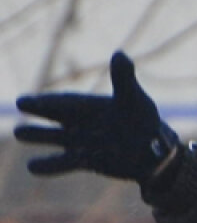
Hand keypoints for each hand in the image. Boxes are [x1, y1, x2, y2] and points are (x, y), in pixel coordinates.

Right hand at [15, 51, 178, 184]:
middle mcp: (82, 122)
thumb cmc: (143, 120)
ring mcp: (82, 142)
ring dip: (39, 137)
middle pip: (56, 116)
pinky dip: (49, 165)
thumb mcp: (134, 98)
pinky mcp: (87, 161)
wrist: (153, 150)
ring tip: (18, 134)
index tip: (24, 101)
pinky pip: (64, 163)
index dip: (46, 102)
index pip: (65, 103)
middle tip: (19, 104)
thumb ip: (124, 79)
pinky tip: (31, 167)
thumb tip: (119, 54)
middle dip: (39, 111)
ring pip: (56, 139)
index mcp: (90, 105)